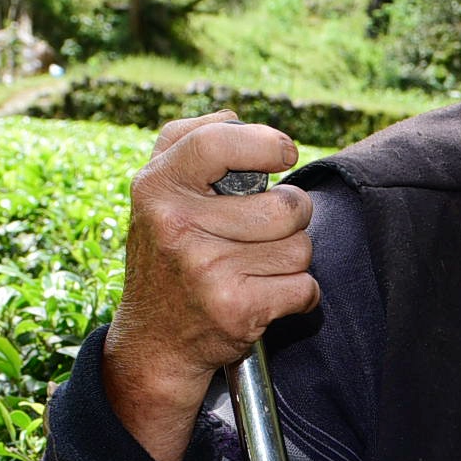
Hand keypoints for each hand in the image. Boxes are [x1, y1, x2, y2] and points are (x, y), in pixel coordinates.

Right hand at [100, 113, 316, 460]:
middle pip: (285, 205)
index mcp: (156, 188)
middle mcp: (176, 226)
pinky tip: (264, 296)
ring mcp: (206, 270)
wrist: (156, 343)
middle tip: (265, 232)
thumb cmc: (168, 258)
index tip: (285, 153)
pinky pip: (305, 288)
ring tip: (255, 268)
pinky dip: (298, 295)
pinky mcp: (236, 310)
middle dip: (291, 217)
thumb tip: (234, 116)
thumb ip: (187, 145)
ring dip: (291, 259)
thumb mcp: (157, 196)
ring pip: (300, 248)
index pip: (216, 143)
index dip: (264, 143)